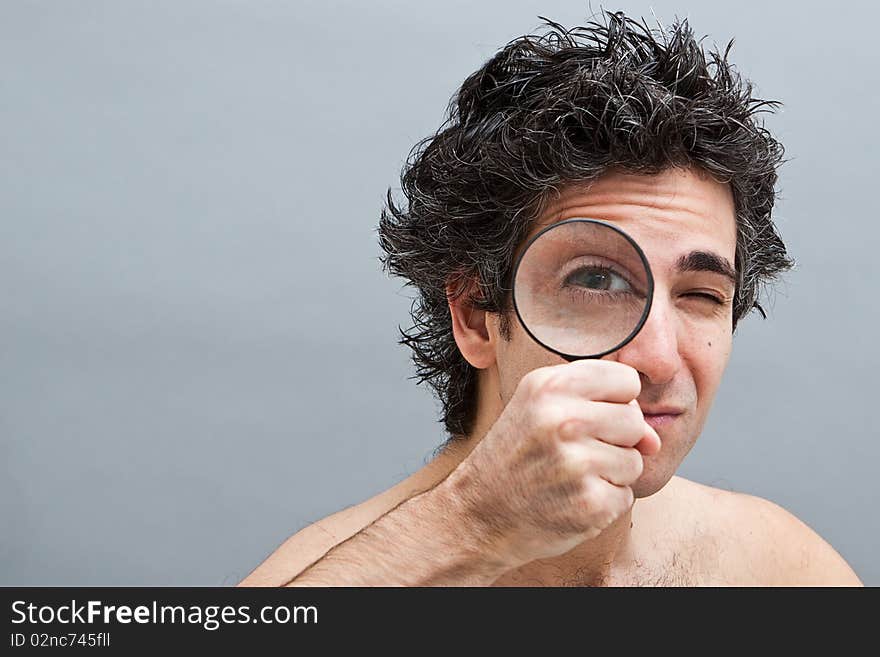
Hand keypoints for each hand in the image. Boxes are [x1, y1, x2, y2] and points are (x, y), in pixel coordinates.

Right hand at [440, 359, 660, 568]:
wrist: (479, 513)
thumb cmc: (516, 455)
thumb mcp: (541, 406)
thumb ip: (601, 404)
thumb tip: (653, 439)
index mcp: (550, 386)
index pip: (627, 380)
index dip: (614, 401)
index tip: (587, 417)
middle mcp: (563, 420)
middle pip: (635, 421)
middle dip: (615, 439)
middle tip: (574, 452)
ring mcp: (577, 464)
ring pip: (635, 460)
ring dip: (611, 473)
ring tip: (570, 476)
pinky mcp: (590, 504)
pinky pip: (626, 495)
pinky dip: (604, 502)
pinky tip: (571, 499)